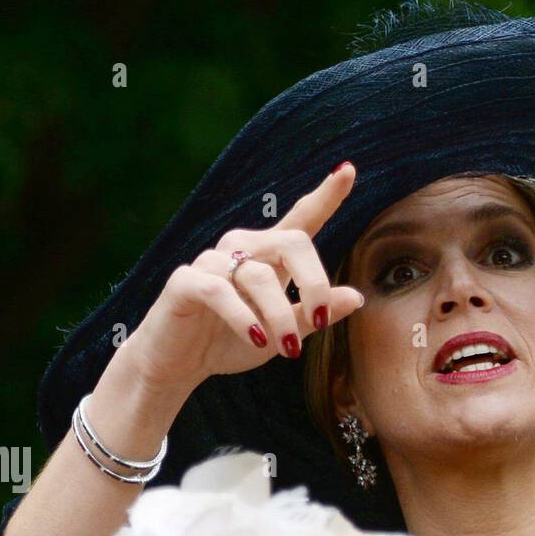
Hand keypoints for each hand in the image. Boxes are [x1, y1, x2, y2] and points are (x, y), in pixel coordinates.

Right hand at [123, 162, 364, 392]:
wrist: (177, 364)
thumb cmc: (230, 343)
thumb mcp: (281, 333)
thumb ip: (313, 314)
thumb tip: (356, 297)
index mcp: (267, 256)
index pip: (301, 219)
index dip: (325, 196)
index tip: (348, 171)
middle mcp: (240, 248)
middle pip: (291, 243)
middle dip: (314, 283)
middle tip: (320, 322)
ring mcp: (211, 262)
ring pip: (258, 276)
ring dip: (280, 316)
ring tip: (288, 349)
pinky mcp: (185, 282)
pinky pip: (219, 290)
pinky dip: (243, 316)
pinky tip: (257, 339)